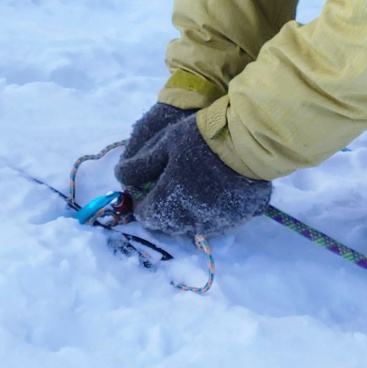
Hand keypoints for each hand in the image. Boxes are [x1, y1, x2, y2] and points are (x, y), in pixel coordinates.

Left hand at [115, 104, 271, 237]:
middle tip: (166, 199)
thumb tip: (120, 178)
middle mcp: (190, 216)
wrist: (247, 139)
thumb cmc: (201, 137)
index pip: (147, 215)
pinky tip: (210, 203)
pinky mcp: (235, 220)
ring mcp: (215, 220)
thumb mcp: (165, 143)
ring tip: (187, 202)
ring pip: (192, 230)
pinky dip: (208, 219)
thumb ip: (141, 165)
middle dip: (162, 216)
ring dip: (184, 220)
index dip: (143, 206)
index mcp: (170, 198)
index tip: (146, 196)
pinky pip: (216, 227)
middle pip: (168, 227)